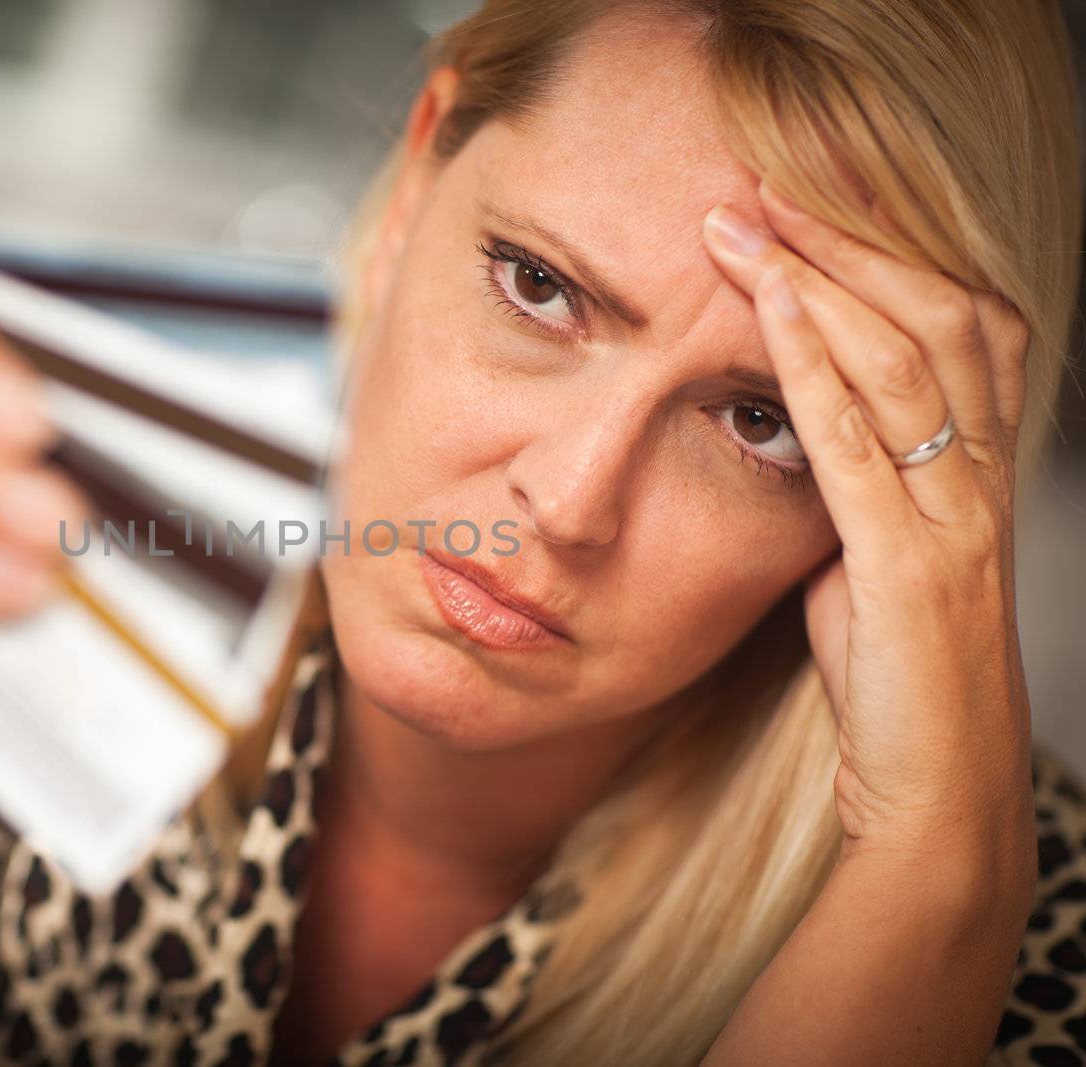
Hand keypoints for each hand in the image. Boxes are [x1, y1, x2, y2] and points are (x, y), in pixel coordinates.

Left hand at [700, 181, 1035, 882]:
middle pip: (937, 318)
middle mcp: (976, 481)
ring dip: (819, 283)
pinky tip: (768, 317)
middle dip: (849, 244)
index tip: (805, 208)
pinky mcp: (910, 568)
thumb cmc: (894, 680)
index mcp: (970, 474)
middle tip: (764, 189)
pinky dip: (812, 370)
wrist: (932, 790)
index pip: (957, 327)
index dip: (890, 256)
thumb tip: (791, 429)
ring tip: (746, 227)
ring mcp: (952, 520)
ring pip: (904, 364)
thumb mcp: (868, 562)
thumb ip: (848, 489)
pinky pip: (861, 446)